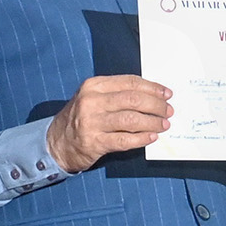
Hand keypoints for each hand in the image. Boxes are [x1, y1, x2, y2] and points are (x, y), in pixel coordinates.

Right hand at [46, 75, 172, 172]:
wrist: (56, 143)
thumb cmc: (81, 119)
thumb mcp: (93, 99)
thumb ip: (117, 95)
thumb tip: (153, 97)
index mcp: (93, 86)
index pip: (129, 82)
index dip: (152, 87)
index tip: (166, 94)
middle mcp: (91, 101)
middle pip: (133, 99)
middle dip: (156, 105)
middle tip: (168, 111)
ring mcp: (91, 122)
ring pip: (131, 119)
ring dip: (152, 122)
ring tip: (164, 125)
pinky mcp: (94, 142)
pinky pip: (124, 139)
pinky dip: (141, 138)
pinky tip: (152, 137)